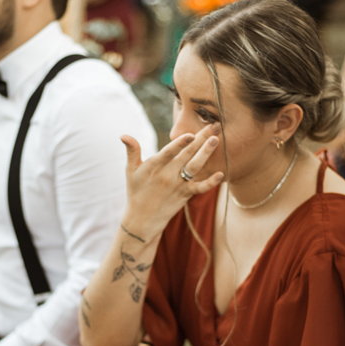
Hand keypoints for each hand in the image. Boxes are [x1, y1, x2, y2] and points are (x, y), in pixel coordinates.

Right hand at [120, 123, 223, 241]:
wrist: (143, 219)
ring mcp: (178, 185)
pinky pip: (200, 188)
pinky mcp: (185, 195)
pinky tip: (221, 174)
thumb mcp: (130, 170)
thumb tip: (123, 135)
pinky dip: (210, 182)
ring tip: (215, 140)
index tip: (190, 134)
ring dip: (206, 153)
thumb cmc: (136, 191)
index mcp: (154, 167)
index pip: (168, 153)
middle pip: (186, 155)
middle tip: (213, 126)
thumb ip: (132, 151)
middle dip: (201, 139)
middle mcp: (167, 175)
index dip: (179, 144)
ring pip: (195, 167)